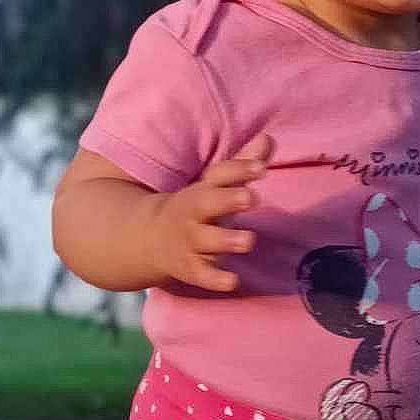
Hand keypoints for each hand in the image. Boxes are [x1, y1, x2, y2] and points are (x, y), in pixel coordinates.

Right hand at [149, 134, 271, 291]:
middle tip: (251, 198)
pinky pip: (203, 275)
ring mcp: (191, 242)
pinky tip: (233, 281)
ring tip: (249, 240)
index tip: (262, 168)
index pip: (219, 175)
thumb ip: (244, 164)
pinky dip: (216, 279)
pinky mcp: (192, 268)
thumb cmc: (199, 207)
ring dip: (227, 240)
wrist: (150, 238)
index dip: (239, 170)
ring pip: (207, 241)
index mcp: (203, 189)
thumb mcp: (217, 186)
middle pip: (208, 203)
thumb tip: (269, 137)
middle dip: (228, 199)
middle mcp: (194, 214)